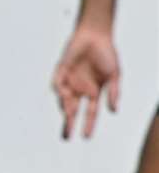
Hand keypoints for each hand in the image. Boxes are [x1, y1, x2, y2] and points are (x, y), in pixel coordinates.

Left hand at [52, 23, 120, 139]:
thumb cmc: (107, 54)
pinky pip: (57, 82)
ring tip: (69, 114)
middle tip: (66, 137)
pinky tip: (62, 93)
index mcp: (93, 91)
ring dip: (66, 106)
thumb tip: (113, 110)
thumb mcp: (114, 75)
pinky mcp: (61, 69)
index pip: (89, 112)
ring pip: (64, 98)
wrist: (96, 36)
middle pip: (73, 109)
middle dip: (69, 123)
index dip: (88, 124)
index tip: (86, 137)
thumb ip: (113, 92)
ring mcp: (70, 79)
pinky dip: (58, 88)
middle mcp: (80, 88)